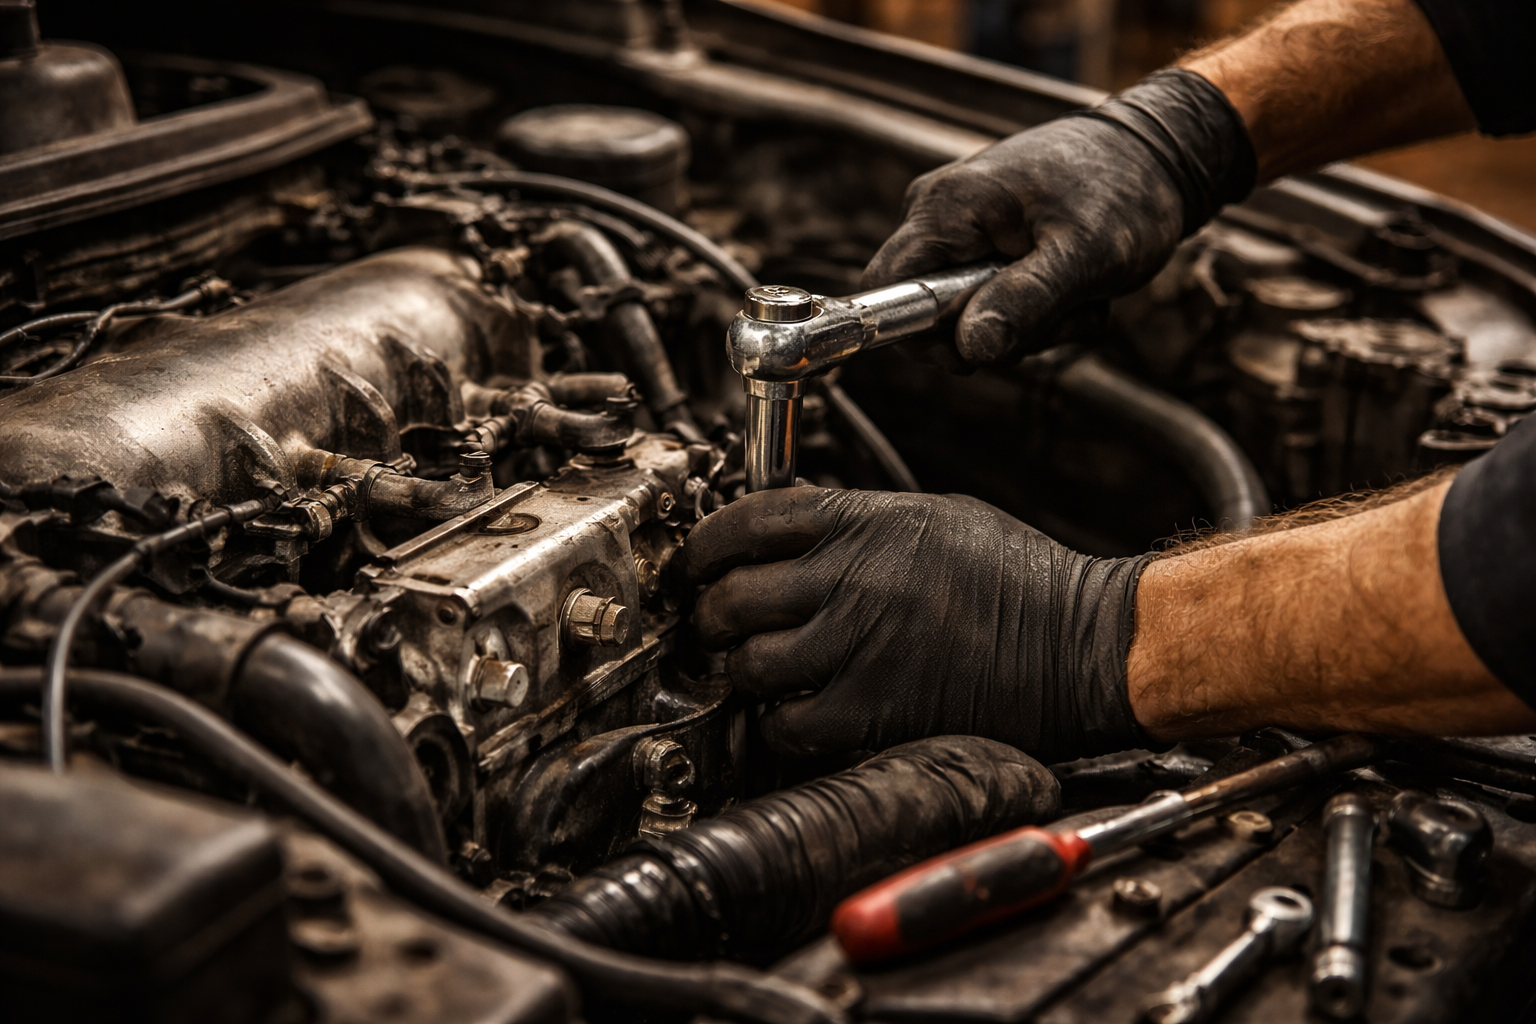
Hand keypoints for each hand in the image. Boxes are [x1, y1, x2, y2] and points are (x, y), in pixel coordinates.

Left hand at [681, 487, 1153, 762]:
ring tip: (754, 671)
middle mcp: (851, 578)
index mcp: (865, 522)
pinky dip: (774, 724)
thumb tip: (795, 530)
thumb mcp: (935, 516)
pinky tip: (790, 714)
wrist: (1083, 643)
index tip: (694, 566)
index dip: (703, 547)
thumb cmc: (1021, 579)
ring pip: (748, 662)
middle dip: (710, 615)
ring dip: (740, 670)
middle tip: (714, 627)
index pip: (745, 522)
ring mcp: (859, 645)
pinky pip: (785, 723)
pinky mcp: (873, 710)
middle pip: (731, 595)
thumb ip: (858, 522)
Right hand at [864, 69, 1254, 364]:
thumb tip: (969, 349)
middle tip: (1056, 317)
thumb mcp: (1084, 256)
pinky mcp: (983, 241)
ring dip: (1023, 326)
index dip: (920, 336)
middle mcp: (938, 214)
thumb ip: (1024, 302)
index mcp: (947, 207)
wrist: (1158, 153)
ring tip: (1075, 297)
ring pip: (964, 316)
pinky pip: (987, 301)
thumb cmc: (1125, 190)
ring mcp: (960, 228)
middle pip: (927, 315)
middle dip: (993, 333)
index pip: (882, 290)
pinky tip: (1070, 290)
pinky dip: (1031, 311)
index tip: (983, 347)